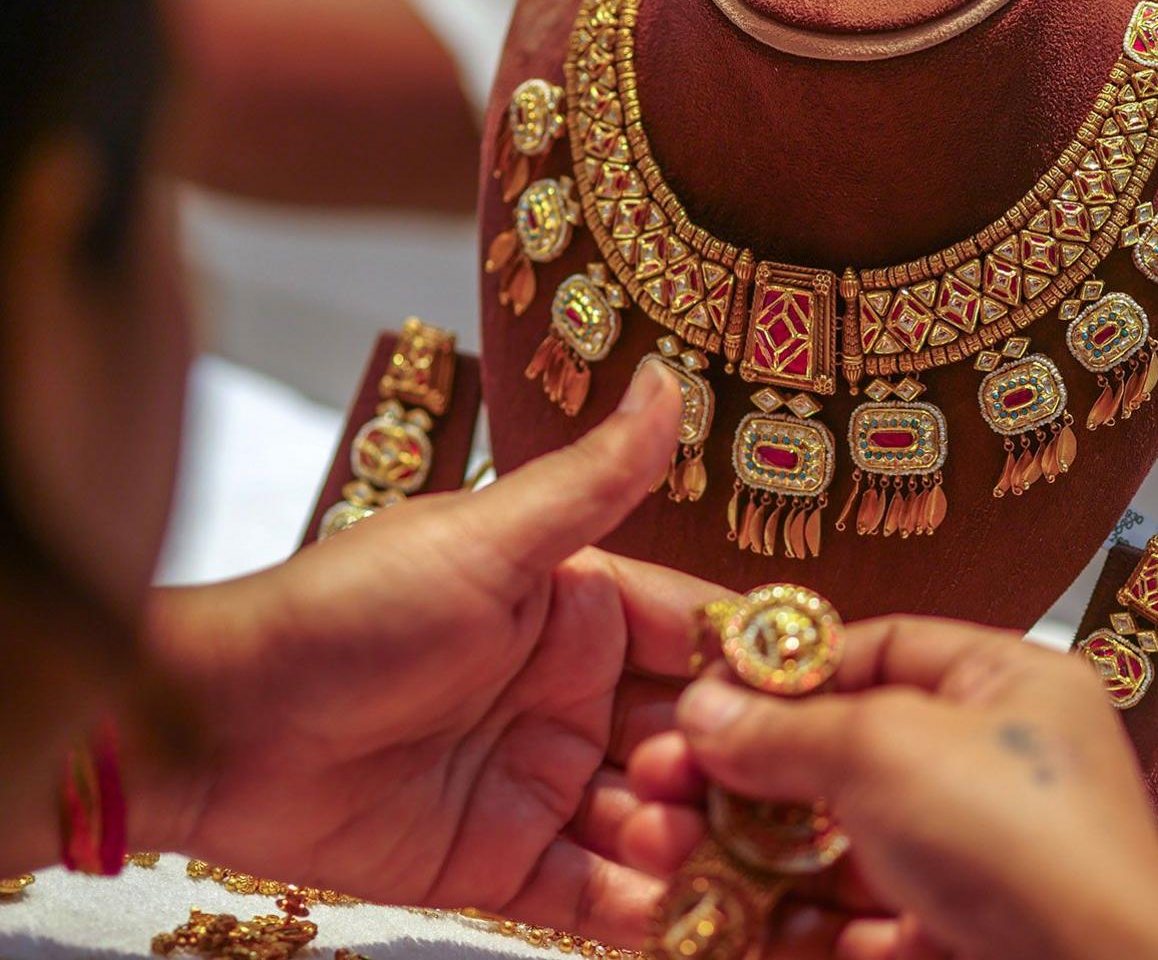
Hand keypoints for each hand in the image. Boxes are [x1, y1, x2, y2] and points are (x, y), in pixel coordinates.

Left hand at [136, 361, 724, 945]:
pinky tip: (672, 917)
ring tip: (691, 854)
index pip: (693, 636)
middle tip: (752, 801)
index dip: (751, 671)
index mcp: (576, 608)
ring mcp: (539, 778)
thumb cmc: (345, 614)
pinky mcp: (501, 857)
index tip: (812, 704)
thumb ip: (591, 480)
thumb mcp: (483, 541)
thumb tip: (667, 380)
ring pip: (650, 820)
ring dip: (687, 843)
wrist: (218, 727)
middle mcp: (569, 693)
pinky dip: (637, 911)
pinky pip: (590, 893)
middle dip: (724, 769)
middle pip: (686, 737)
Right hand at [623, 618, 1157, 959]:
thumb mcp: (886, 750)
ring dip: (755, 854)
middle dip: (751, 773)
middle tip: (670, 779)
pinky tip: (736, 926)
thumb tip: (704, 711)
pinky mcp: (957, 937)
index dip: (790, 668)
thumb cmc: (1022, 841)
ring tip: (675, 854)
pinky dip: (796, 927)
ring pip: (841, 847)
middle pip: (846, 754)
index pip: (882, 648)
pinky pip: (860, 923)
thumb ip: (786, 729)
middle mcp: (994, 768)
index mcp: (1008, 686)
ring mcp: (977, 860)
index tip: (709, 693)